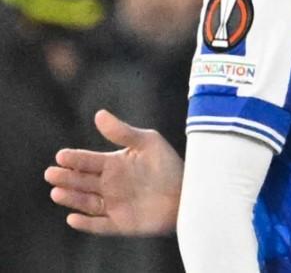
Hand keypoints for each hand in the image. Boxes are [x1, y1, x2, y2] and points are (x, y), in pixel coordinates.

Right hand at [44, 109, 183, 235]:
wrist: (190, 192)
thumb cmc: (169, 165)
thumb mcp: (148, 143)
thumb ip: (123, 132)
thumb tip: (99, 114)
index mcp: (113, 164)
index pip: (88, 161)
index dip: (75, 158)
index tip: (61, 155)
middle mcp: (109, 185)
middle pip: (82, 181)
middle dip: (66, 177)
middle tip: (51, 173)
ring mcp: (114, 204)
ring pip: (87, 202)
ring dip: (72, 198)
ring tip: (57, 192)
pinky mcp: (120, 223)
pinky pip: (99, 225)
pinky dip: (86, 224)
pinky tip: (73, 218)